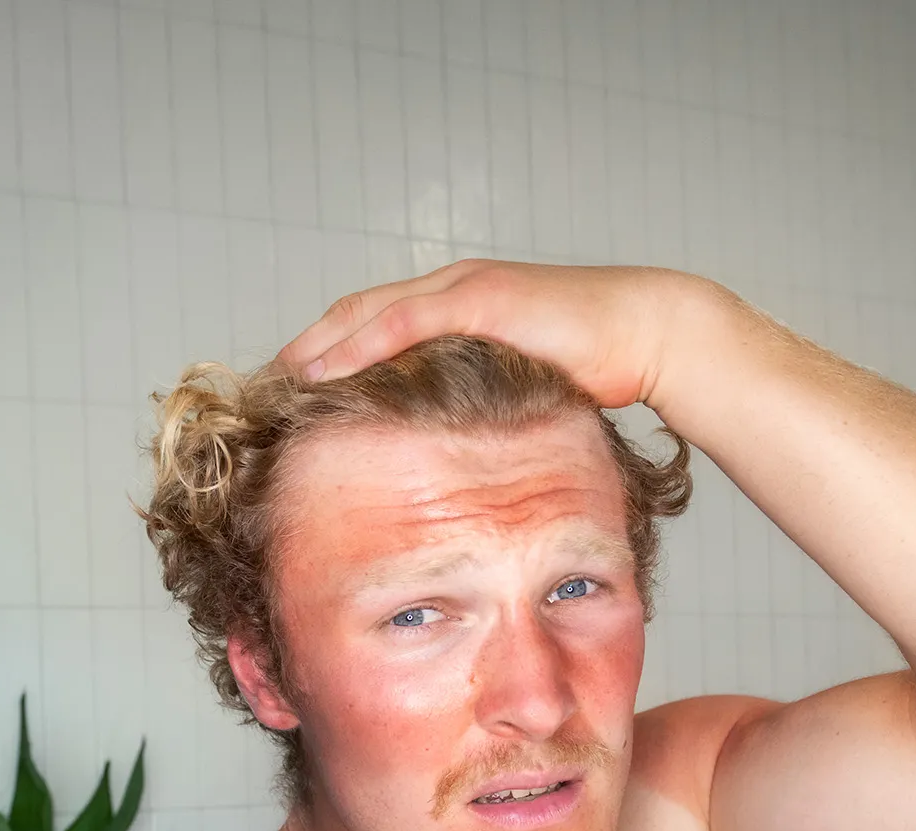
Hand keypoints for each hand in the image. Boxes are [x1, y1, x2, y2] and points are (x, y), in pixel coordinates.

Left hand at [274, 259, 714, 409]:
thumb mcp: (519, 392)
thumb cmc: (598, 370)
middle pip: (355, 315)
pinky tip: (320, 370)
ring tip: (275, 383)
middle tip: (263, 391)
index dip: (328, 355)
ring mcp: (463, 288)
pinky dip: (355, 344)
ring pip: (365, 313)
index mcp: (458, 307)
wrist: (652, 335)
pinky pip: (400, 320)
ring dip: (316, 347)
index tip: (291, 394)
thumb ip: (481, 408)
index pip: (374, 326)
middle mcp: (451, 288)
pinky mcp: (480, 298)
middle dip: (307, 350)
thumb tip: (452, 456)